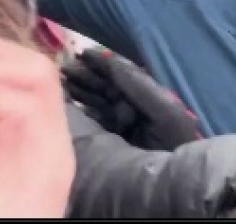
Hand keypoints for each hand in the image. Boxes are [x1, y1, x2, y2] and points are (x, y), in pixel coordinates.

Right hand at [62, 46, 201, 150]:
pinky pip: (97, 120)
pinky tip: (70, 105)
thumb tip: (113, 62)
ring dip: (82, 91)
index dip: (102, 63)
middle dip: (86, 76)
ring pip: (100, 101)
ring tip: (62, 82)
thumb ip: (139, 86)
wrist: (173, 183)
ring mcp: (125, 125)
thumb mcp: (162, 111)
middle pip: (107, 87)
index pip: (122, 74)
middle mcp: (136, 107)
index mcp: (150, 96)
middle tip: (64, 68)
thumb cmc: (173, 143)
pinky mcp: (115, 141)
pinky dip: (83, 111)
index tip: (81, 53)